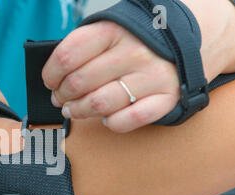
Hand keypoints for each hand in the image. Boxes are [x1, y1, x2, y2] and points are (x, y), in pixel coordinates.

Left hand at [42, 21, 179, 132]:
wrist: (184, 40)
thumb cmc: (133, 41)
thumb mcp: (107, 31)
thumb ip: (81, 49)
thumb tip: (53, 79)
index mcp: (112, 31)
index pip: (67, 56)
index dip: (50, 75)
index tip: (50, 82)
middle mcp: (133, 52)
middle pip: (78, 83)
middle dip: (62, 96)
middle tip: (61, 99)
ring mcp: (151, 76)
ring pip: (98, 105)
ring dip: (79, 111)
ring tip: (75, 110)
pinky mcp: (165, 99)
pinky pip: (125, 121)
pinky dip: (110, 123)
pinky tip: (107, 116)